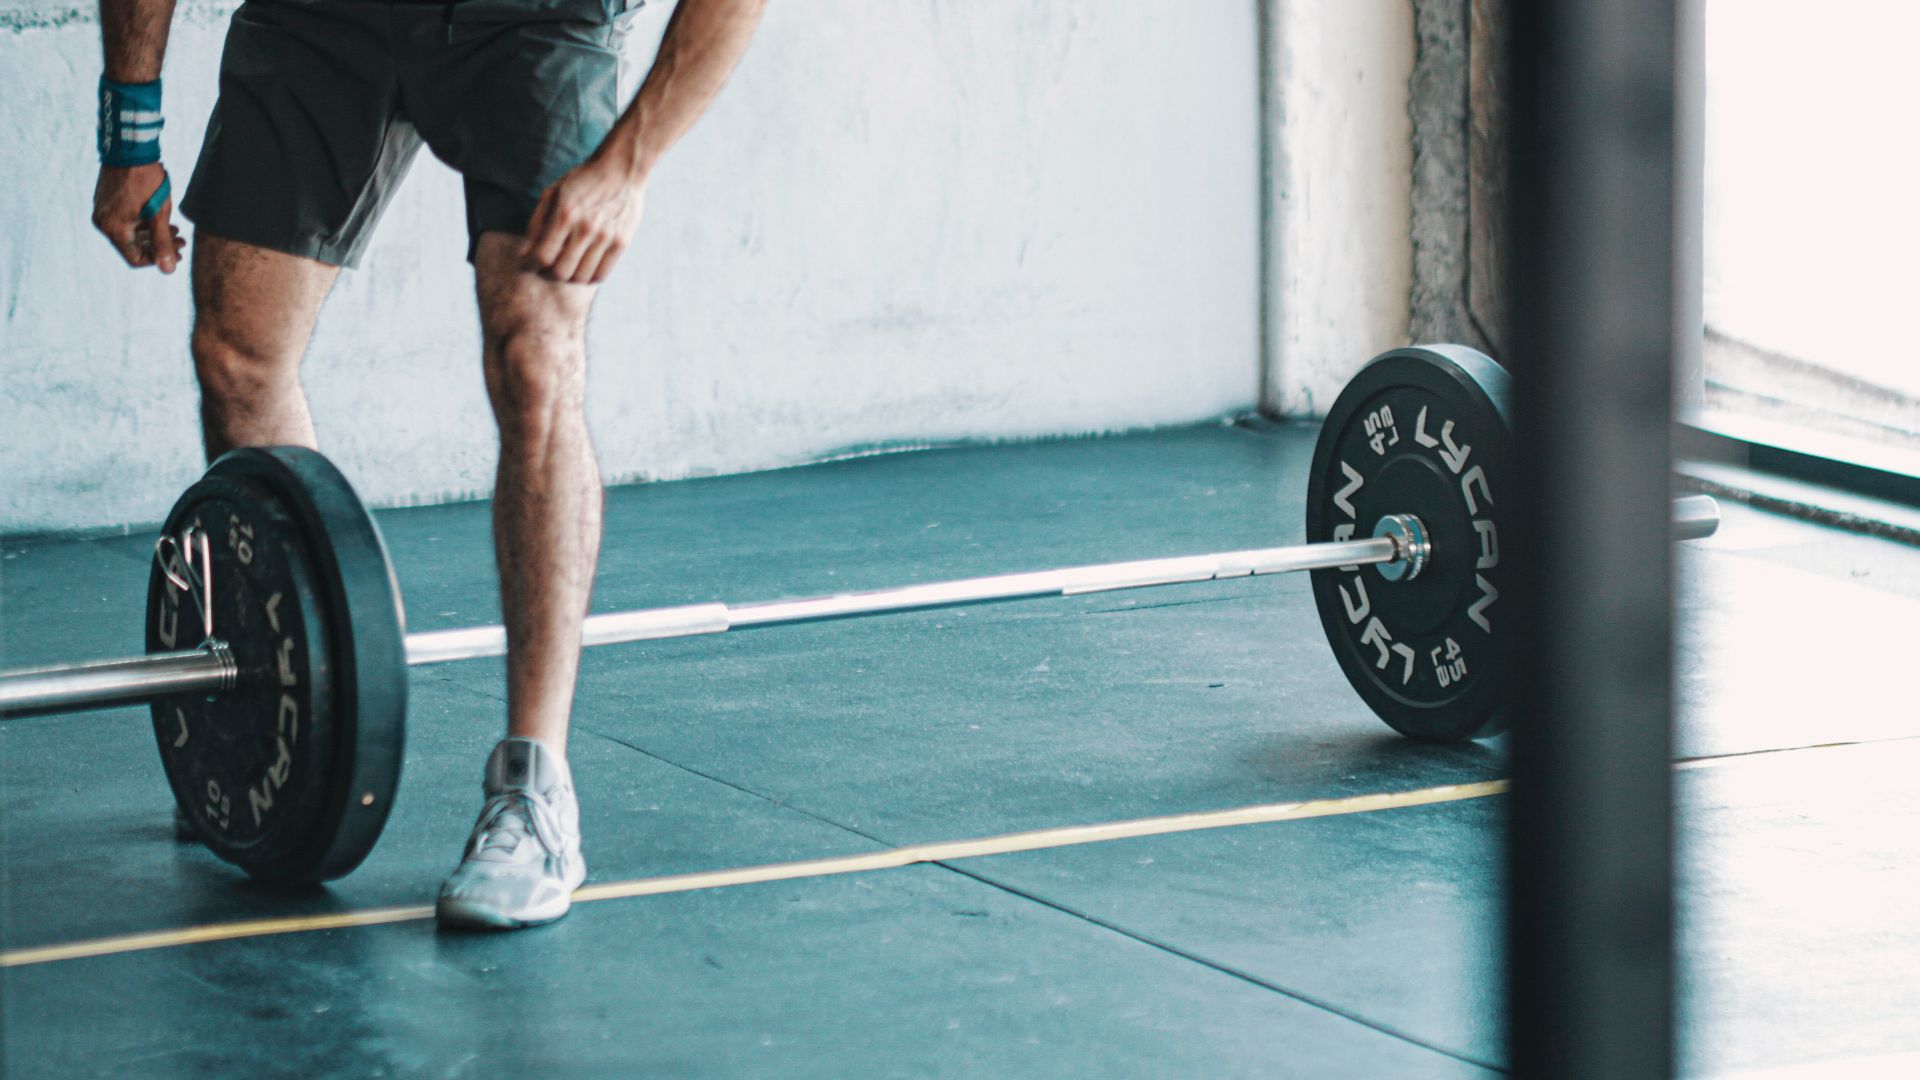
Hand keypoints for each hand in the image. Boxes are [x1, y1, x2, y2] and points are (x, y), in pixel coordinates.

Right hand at [93, 162, 184, 272]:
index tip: (178, 253)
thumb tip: (168, 270)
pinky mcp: (105, 202)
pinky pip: (124, 221)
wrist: (130, 148)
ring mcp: (102, 211)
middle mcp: (103, 222)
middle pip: (133, 247)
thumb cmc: (146, 180)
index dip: (158, 260)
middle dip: (159, 246)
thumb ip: (162, 243)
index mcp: (113, 228)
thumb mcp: (159, 213)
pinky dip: (142, 223)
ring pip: (130, 234)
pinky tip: (160, 218)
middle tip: (181, 241)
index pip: (135, 259)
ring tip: (175, 229)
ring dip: (153, 235)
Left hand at [520, 156, 646, 284]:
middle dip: (547, 274)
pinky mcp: (622, 243)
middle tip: (544, 268)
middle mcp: (586, 228)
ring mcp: (606, 237)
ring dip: (568, 278)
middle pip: (561, 272)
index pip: (543, 255)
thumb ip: (537, 224)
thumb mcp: (553, 193)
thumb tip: (524, 254)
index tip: (527, 264)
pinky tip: (582, 268)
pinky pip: (601, 274)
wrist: (621, 169)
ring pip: (581, 277)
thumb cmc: (582, 180)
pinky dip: (588, 278)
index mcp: (565, 214)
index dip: (530, 265)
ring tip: (564, 267)